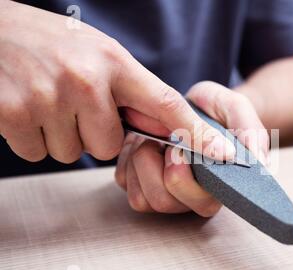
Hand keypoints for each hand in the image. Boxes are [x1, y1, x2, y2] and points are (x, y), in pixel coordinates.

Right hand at [0, 1, 233, 162]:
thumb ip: (132, 91)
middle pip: (110, 145)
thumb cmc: (48, 43)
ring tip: (47, 99)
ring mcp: (49, 98)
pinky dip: (35, 138)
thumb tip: (167, 129)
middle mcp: (85, 79)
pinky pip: (41, 152)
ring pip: (76, 152)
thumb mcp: (97, 54)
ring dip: (64, 135)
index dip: (198, 134)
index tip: (224, 155)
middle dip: (94, 132)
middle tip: (72, 102)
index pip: (167, 104)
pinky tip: (26, 108)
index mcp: (112, 61)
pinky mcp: (15, 116)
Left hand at [115, 81, 268, 215]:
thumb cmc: (217, 111)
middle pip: (165, 203)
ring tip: (155, 139)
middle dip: (160, 168)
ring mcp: (162, 191)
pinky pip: (124, 183)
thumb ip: (251, 132)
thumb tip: (260, 162)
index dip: (187, 183)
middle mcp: (188, 196)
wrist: (193, 105)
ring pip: (142, 198)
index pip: (202, 204)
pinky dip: (128, 159)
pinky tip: (141, 142)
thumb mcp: (237, 109)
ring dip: (143, 161)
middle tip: (168, 141)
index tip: (180, 151)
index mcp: (216, 186)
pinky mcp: (138, 182)